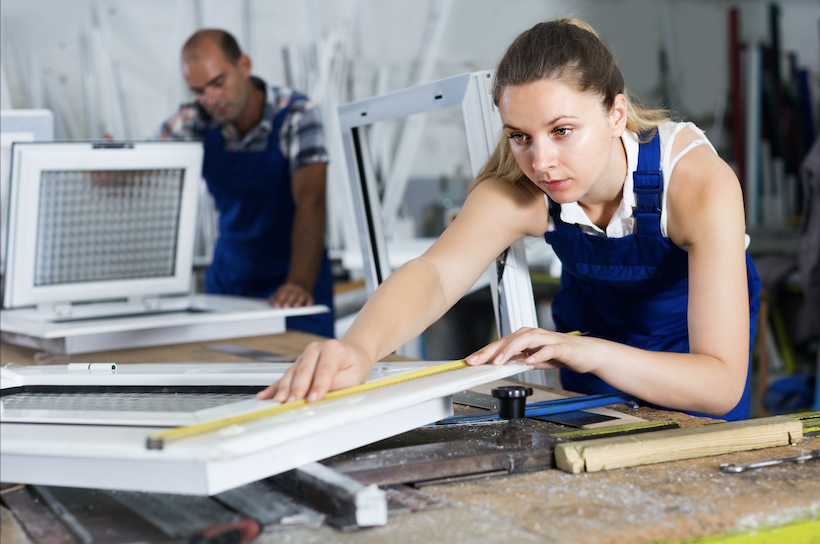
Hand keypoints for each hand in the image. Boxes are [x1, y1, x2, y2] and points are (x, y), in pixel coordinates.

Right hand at [256, 340, 371, 402]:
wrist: (352, 354)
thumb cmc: (353, 365)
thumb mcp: (354, 376)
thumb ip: (338, 384)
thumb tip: (321, 395)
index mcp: (333, 349)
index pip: (324, 370)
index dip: (318, 386)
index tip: (313, 399)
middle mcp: (316, 349)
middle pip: (304, 371)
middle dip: (297, 388)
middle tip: (292, 402)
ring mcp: (305, 356)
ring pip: (292, 373)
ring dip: (284, 388)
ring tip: (279, 400)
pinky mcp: (297, 364)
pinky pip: (285, 377)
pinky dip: (275, 387)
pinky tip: (265, 395)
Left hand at [268, 282, 313, 307]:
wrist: (300, 285)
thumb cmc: (287, 294)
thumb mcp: (280, 292)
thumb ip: (274, 298)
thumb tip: (271, 303)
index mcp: (286, 288)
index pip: (282, 294)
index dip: (279, 300)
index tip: (276, 306)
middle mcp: (295, 290)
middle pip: (291, 295)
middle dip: (288, 301)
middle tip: (285, 307)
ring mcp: (303, 293)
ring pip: (301, 297)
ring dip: (298, 302)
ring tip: (295, 307)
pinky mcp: (310, 297)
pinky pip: (310, 299)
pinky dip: (309, 302)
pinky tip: (308, 306)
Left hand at [464, 327, 595, 373]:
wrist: (587, 353)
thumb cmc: (560, 354)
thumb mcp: (534, 359)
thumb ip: (519, 360)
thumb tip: (500, 365)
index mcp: (525, 336)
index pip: (501, 343)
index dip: (485, 351)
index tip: (470, 360)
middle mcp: (534, 334)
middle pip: (509, 339)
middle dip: (491, 350)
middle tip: (477, 360)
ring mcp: (547, 339)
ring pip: (525, 340)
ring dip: (510, 350)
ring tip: (499, 361)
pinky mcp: (561, 347)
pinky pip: (547, 350)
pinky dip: (537, 355)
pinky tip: (528, 362)